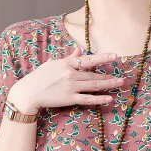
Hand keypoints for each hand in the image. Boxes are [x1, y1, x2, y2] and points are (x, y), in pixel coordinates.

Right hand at [8, 46, 126, 112]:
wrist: (28, 93)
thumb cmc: (39, 78)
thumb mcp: (52, 64)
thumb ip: (68, 58)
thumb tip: (78, 51)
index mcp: (66, 63)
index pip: (88, 59)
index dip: (102, 58)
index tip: (114, 56)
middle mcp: (70, 74)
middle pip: (94, 74)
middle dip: (109, 76)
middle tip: (122, 78)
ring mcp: (71, 86)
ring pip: (93, 85)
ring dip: (108, 85)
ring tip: (119, 84)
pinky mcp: (69, 98)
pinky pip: (87, 99)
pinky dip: (99, 98)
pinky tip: (109, 98)